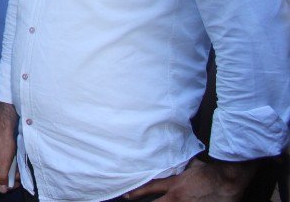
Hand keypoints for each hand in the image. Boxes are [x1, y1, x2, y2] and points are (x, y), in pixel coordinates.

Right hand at [0, 119, 19, 192]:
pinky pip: (0, 166)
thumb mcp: (5, 162)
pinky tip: (13, 163)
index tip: (17, 183)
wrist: (3, 127)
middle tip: (18, 175)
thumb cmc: (4, 144)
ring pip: (0, 172)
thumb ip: (3, 177)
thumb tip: (1, 191)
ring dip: (10, 172)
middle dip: (9, 178)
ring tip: (17, 169)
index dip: (6, 186)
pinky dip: (7, 166)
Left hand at [124, 158, 253, 200]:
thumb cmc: (211, 172)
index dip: (137, 192)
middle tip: (135, 201)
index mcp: (175, 185)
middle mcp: (177, 198)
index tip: (127, 196)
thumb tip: (176, 157)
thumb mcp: (192, 166)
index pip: (151, 188)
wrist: (228, 181)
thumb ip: (181, 166)